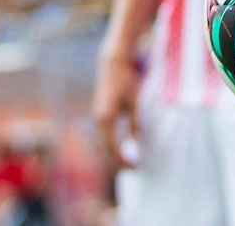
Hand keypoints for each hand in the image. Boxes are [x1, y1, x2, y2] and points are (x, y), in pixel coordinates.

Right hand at [92, 53, 140, 170]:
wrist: (112, 64)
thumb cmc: (125, 80)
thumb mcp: (134, 102)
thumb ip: (135, 123)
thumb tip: (137, 143)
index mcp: (105, 118)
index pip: (112, 147)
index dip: (122, 159)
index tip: (134, 167)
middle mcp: (98, 120)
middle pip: (106, 148)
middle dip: (118, 161)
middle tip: (133, 170)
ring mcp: (98, 117)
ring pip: (105, 143)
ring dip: (115, 154)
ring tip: (129, 163)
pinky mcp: (100, 114)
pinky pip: (106, 135)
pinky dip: (114, 144)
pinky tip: (124, 149)